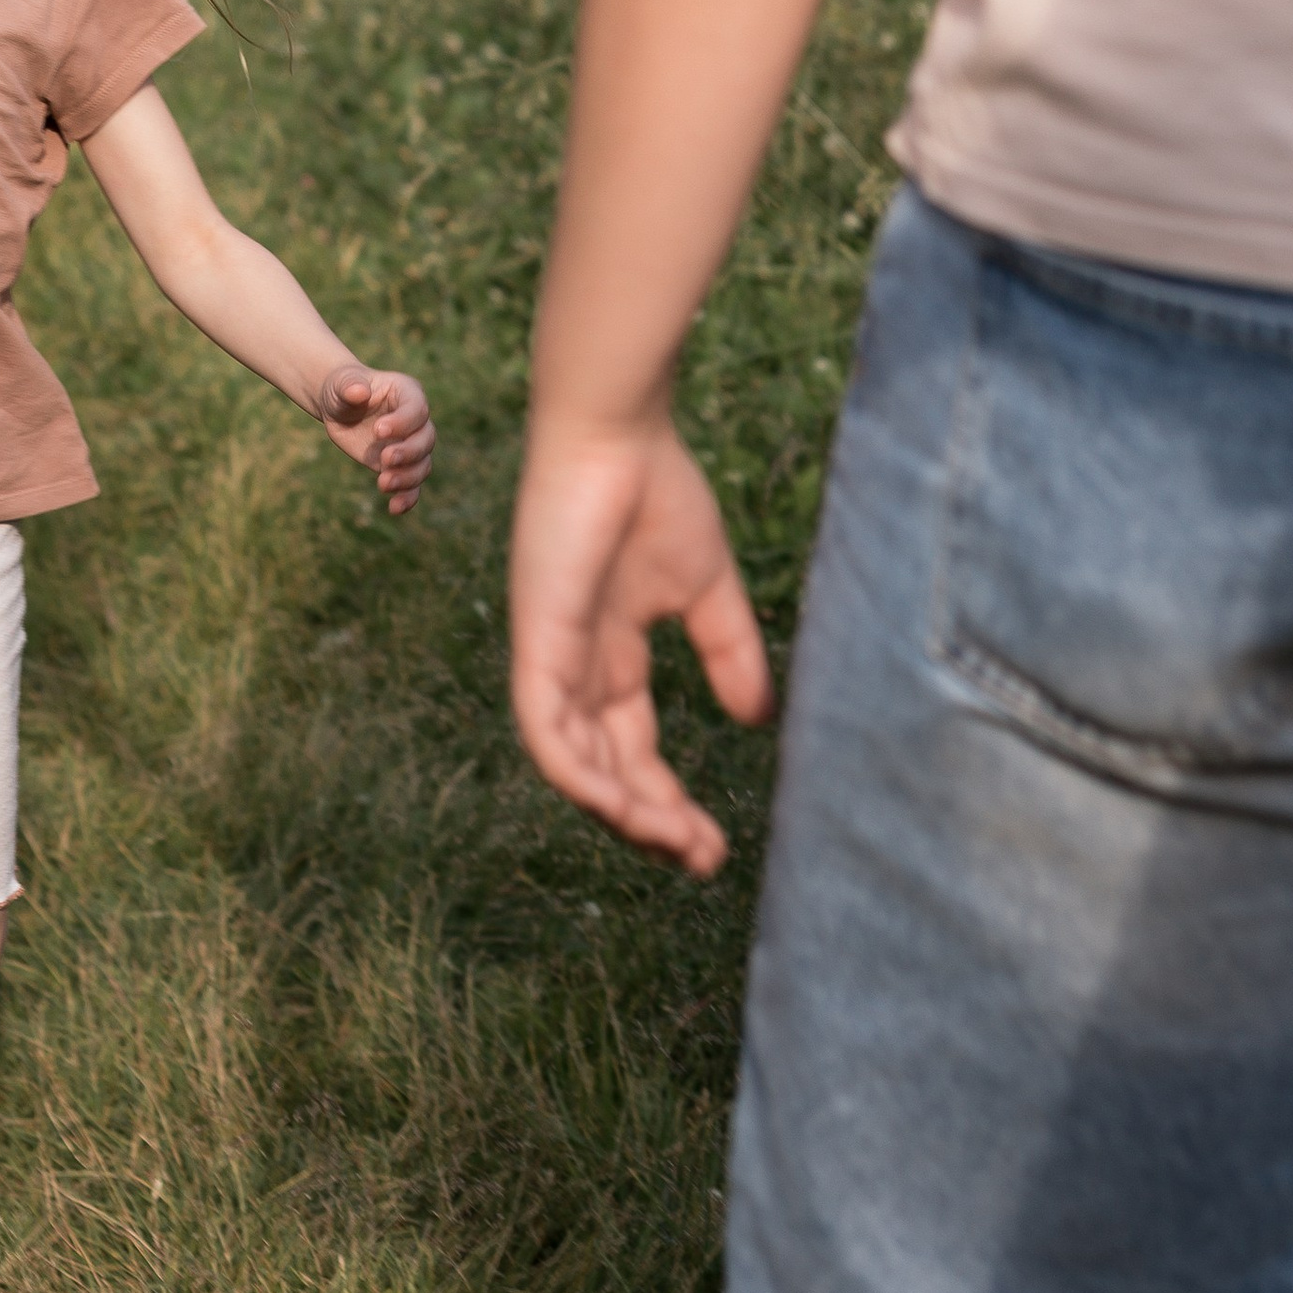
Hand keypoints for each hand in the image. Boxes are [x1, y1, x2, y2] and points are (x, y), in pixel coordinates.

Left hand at [317, 362, 434, 513]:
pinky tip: (394, 508)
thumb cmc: (343, 388)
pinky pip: (412, 485)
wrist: (339, 407)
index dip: (403, 422)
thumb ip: (350, 385)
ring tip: (383, 483)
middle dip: (408, 452)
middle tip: (384, 459)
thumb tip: (359, 391)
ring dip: (408, 477)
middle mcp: (416, 421)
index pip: (417, 409)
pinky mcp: (399, 466)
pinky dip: (408, 497)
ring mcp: (409, 445)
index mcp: (408, 393)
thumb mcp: (342, 383)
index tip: (378, 431)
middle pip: (426, 439)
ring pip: (423, 464)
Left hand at [510, 411, 773, 875]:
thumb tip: (756, 722)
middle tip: (700, 860)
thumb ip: (729, 653)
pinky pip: (545, 727)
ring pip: (571, 764)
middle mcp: (574, 667)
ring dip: (621, 812)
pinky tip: (619, 804)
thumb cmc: (656, 493)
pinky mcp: (537, 639)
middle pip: (602, 770)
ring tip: (676, 844)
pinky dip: (579, 772)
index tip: (715, 845)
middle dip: (649, 822)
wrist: (617, 431)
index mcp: (609, 656)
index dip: (668, 803)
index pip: (630, 751)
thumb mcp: (706, 590)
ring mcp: (550, 655)